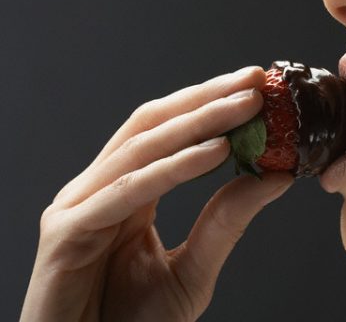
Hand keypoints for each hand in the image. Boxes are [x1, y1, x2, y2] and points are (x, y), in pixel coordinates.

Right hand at [20, 66, 293, 321]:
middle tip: (254, 80)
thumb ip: (225, 223)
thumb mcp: (193, 270)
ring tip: (246, 105)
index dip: (208, 104)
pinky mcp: (68, 234)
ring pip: (142, 147)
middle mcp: (98, 189)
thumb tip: (274, 177)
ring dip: (199, 121)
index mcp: (124, 192)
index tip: (254, 87)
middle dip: (206, 98)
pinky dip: (175, 168)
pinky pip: (128, 189)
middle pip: (153, 125)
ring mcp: (79, 207)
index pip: (167, 132)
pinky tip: (218, 151)